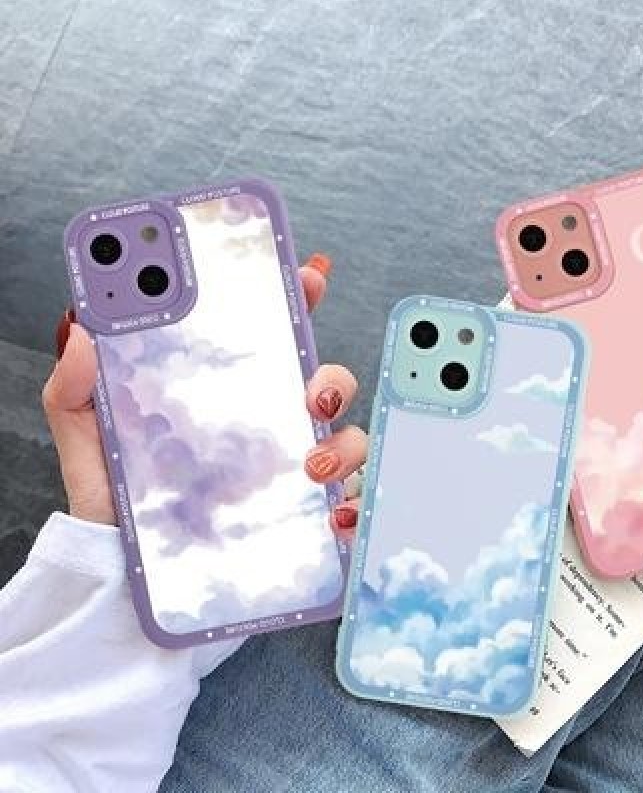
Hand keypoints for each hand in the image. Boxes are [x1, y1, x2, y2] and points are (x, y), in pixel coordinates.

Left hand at [42, 254, 367, 533]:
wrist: (128, 576)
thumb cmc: (119, 499)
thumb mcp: (91, 439)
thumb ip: (77, 387)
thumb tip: (81, 330)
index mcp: (231, 394)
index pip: (274, 338)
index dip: (297, 301)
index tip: (308, 276)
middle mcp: (271, 426)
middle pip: (328, 383)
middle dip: (334, 380)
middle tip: (312, 396)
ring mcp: (294, 471)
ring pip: (350, 440)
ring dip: (344, 446)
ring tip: (311, 467)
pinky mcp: (306, 517)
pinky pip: (350, 505)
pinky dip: (355, 508)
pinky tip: (334, 518)